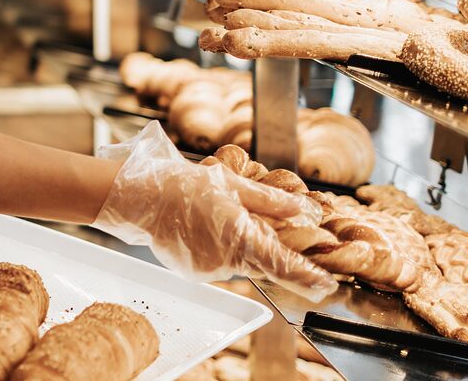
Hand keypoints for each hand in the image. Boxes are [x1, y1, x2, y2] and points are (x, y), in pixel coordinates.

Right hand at [91, 122, 337, 301]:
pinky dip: (219, 247)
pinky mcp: (195, 271)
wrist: (138, 198)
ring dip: (239, 242)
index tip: (329, 284)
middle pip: (261, 261)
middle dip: (265, 246)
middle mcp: (227, 261)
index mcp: (241, 237)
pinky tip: (201, 225)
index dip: (309, 276)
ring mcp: (209, 270)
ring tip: (213, 214)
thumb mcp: (231, 182)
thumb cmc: (182, 185)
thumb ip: (271, 201)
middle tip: (249, 222)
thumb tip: (304, 209)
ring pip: (239, 260)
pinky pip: (219, 262)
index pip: (283, 265)